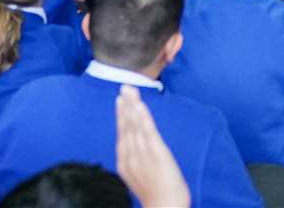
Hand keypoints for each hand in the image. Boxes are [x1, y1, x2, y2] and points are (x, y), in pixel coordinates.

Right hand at [116, 85, 190, 207]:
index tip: (119, 101)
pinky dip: (142, 116)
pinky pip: (147, 130)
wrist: (164, 207)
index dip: (121, 116)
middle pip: (126, 127)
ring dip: (132, 106)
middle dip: (124, 106)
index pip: (122, 135)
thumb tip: (137, 148)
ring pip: (134, 126)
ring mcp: (143, 154)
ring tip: (129, 90)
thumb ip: (137, 161)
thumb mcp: (140, 177)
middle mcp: (131, 157)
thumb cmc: (155, 194)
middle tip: (123, 87)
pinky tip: (139, 105)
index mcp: (125, 163)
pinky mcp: (157, 152)